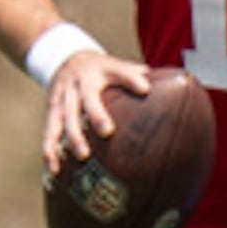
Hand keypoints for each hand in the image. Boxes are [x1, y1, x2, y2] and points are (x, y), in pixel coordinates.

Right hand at [42, 52, 154, 174]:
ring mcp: (64, 97)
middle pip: (88, 99)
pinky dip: (50, 150)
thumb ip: (140, 76)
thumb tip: (177, 86)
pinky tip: (54, 169)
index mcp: (103, 70)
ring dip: (72, 137)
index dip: (132, 80)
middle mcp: (81, 83)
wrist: (65, 58)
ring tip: (82, 156)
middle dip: (96, 114)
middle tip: (107, 132)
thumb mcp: (119, 65)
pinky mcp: (52, 110)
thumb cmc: (102, 70)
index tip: (145, 89)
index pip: (120, 72)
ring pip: (65, 118)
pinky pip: (49, 131)